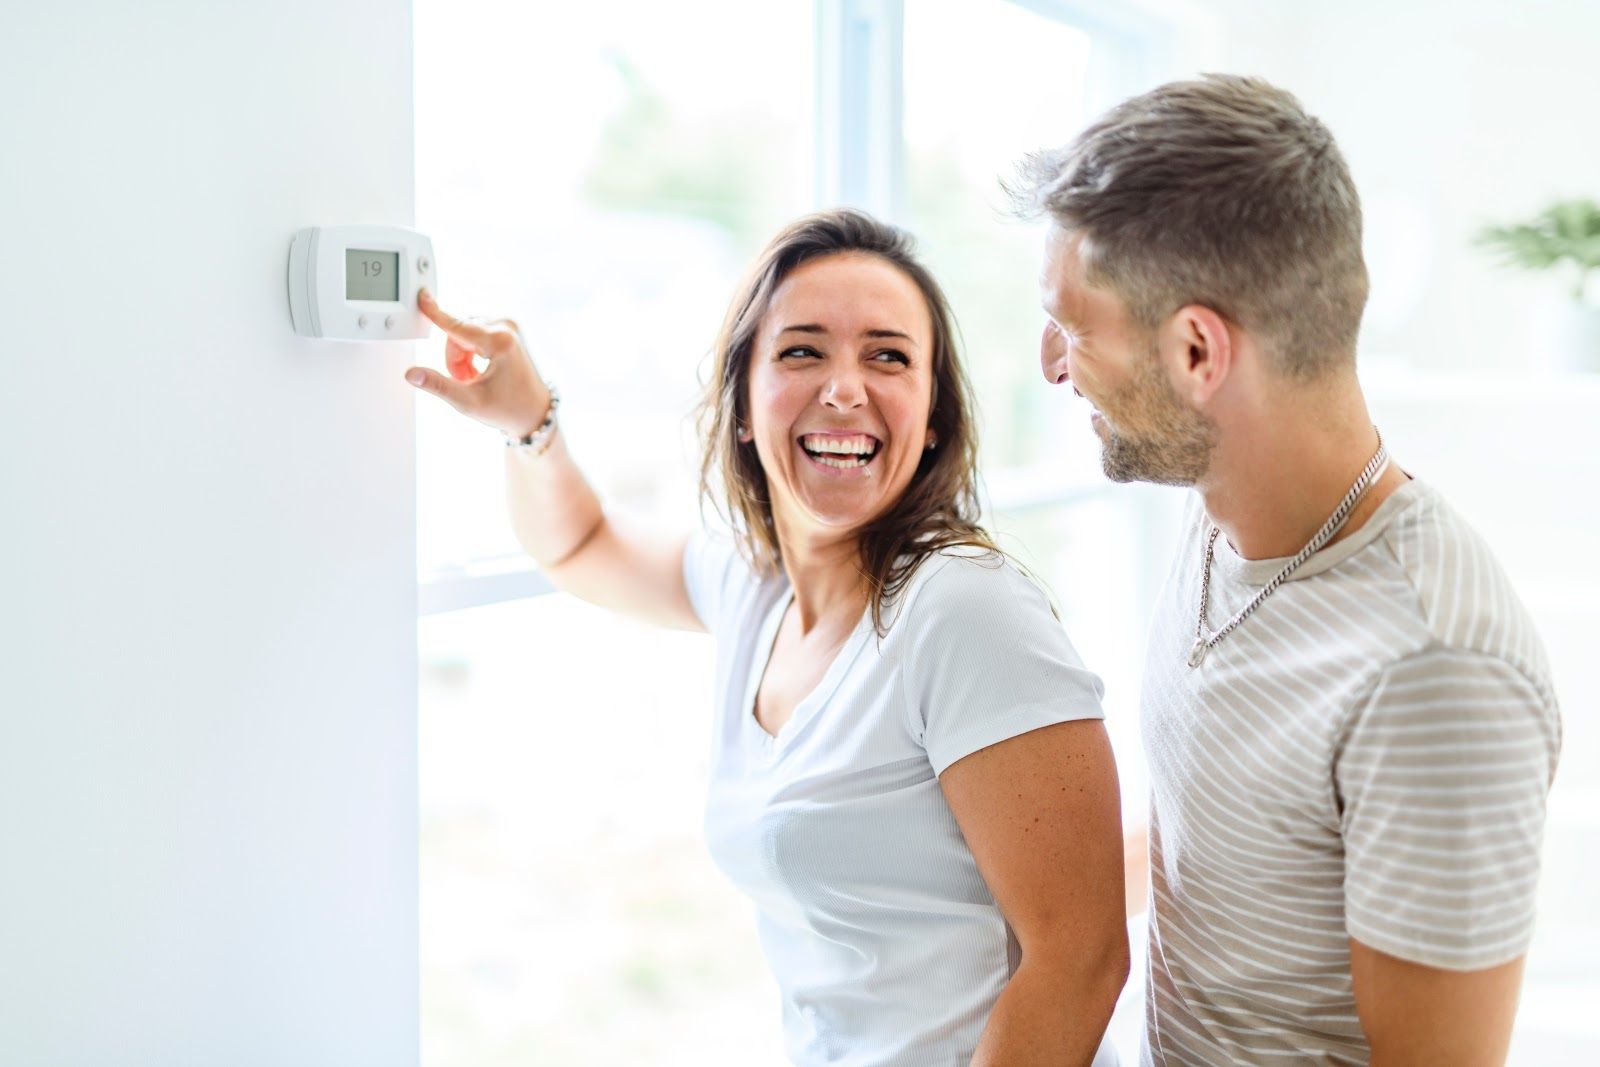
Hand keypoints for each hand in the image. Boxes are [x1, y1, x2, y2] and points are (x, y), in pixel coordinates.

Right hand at [406, 289, 552, 438]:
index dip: (435, 313)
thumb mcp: (469, 402)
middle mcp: (506, 328)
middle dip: (454, 359)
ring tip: (476, 379)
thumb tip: (412, 374)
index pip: (456, 326)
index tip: (422, 296)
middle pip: (457, 333)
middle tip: (468, 381)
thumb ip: (437, 385)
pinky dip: (471, 353)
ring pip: (463, 334)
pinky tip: (481, 371)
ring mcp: (508, 327)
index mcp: (500, 342)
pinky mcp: (507, 329)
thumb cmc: (509, 409)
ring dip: (462, 357)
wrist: (535, 412)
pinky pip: (473, 333)